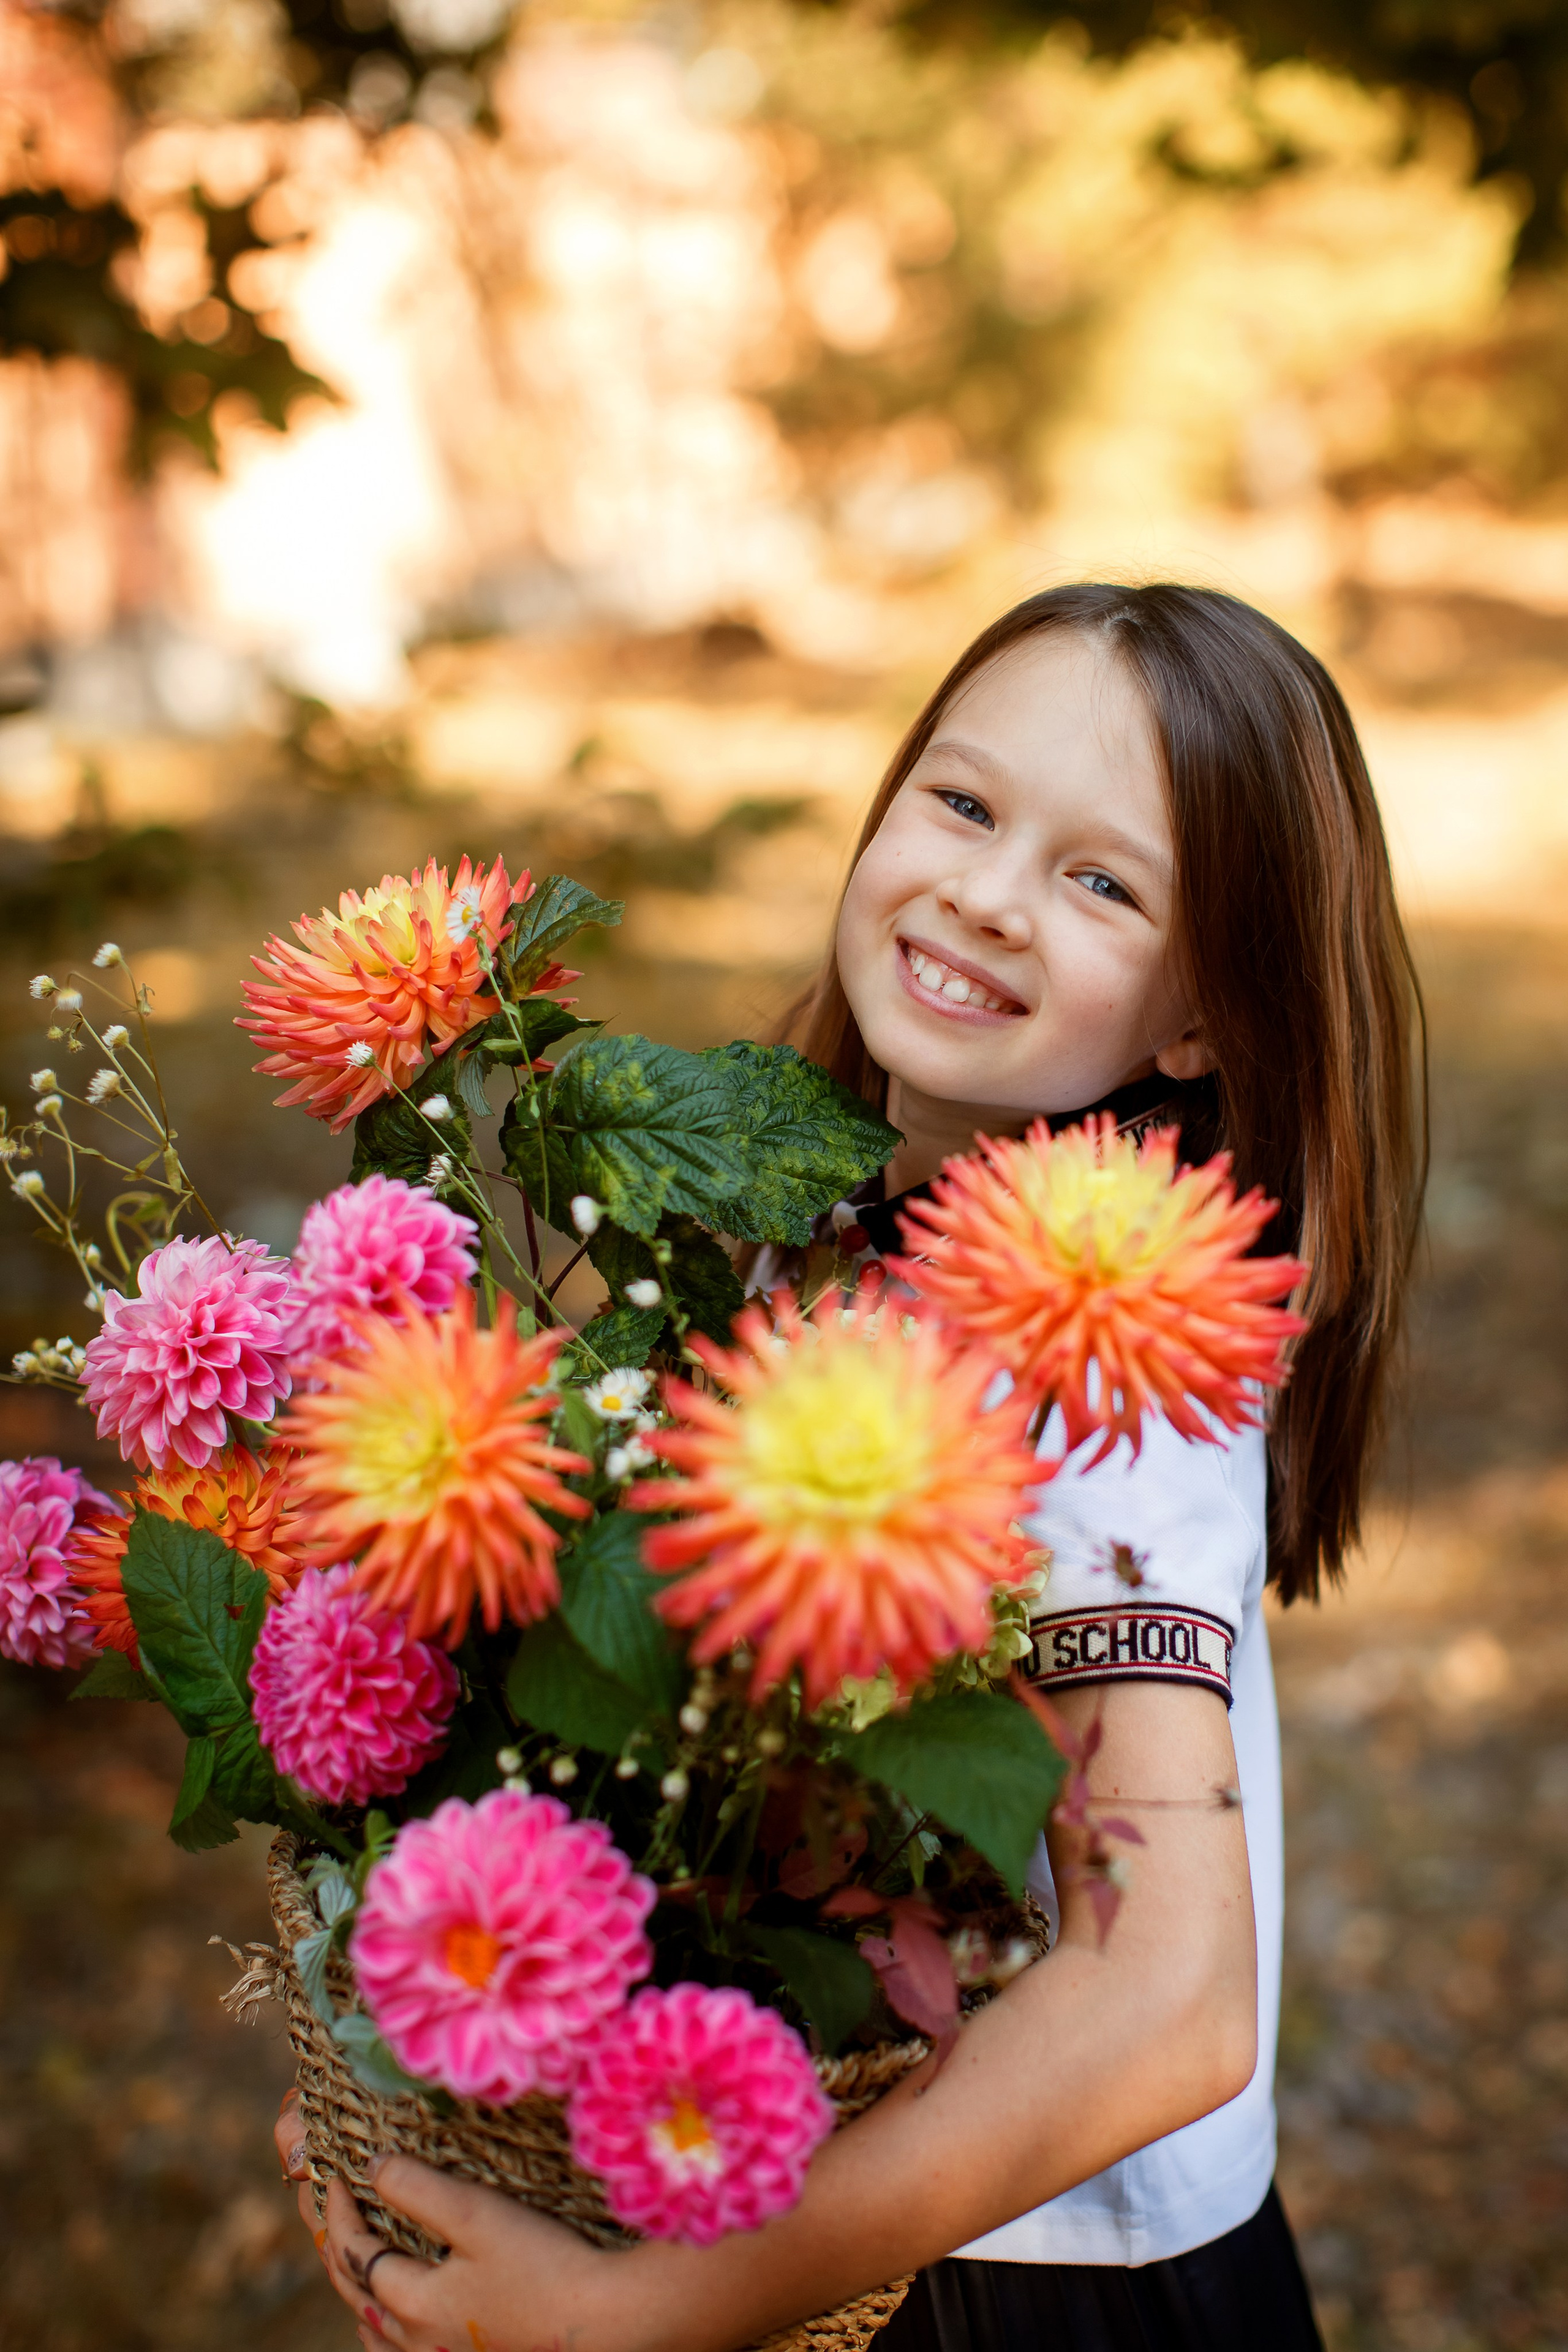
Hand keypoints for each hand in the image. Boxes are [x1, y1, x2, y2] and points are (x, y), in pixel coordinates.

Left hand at [274, 2090, 622, 2351]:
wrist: (603, 2321)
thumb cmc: (543, 2264)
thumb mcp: (476, 2215)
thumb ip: (420, 2189)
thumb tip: (372, 2168)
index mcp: (415, 2302)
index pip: (355, 2254)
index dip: (338, 2212)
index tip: (335, 2174)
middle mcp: (419, 2341)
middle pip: (358, 2296)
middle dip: (339, 2251)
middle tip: (331, 2212)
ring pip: (377, 2333)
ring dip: (359, 2295)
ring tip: (355, 2267)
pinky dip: (386, 2330)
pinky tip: (398, 2321)